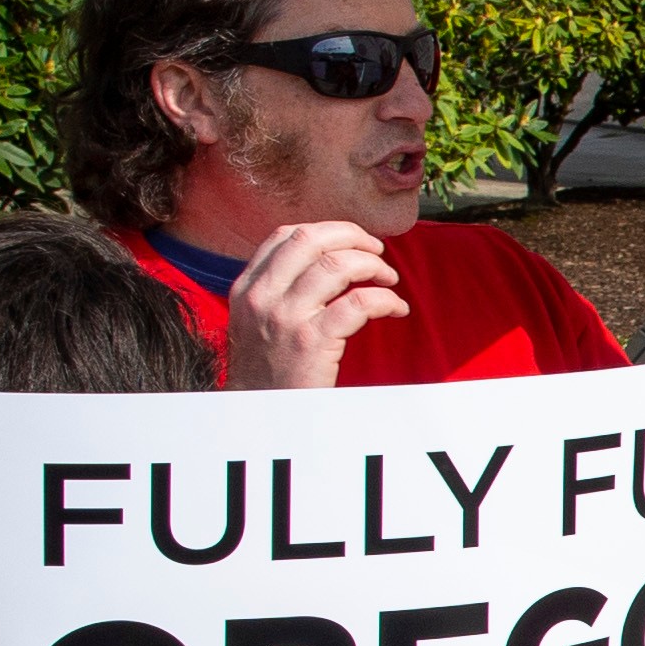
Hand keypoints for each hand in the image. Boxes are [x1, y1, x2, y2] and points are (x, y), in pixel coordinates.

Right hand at [222, 220, 408, 390]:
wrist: (258, 415)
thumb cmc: (267, 369)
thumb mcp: (257, 320)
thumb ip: (280, 289)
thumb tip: (327, 260)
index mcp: (248, 287)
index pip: (286, 235)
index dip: (328, 230)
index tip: (352, 241)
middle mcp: (262, 297)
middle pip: (311, 239)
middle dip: (354, 236)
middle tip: (378, 251)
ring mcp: (285, 318)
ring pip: (337, 265)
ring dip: (374, 266)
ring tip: (389, 280)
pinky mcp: (312, 342)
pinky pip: (358, 304)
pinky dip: (386, 300)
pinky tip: (396, 308)